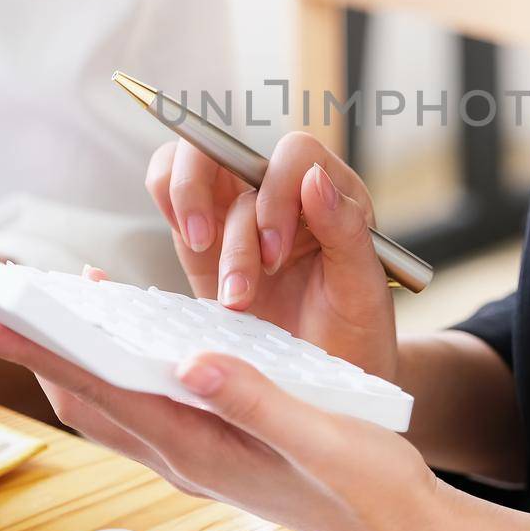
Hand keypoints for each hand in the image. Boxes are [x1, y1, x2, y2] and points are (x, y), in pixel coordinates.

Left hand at [0, 321, 437, 530]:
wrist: (402, 526)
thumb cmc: (367, 485)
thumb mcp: (318, 434)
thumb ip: (253, 398)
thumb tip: (191, 362)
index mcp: (201, 448)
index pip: (99, 390)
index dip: (40, 352)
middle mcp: (186, 455)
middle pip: (87, 397)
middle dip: (39, 350)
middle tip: (0, 303)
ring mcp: (198, 455)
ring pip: (111, 403)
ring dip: (77, 356)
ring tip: (63, 307)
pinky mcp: (216, 446)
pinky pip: (145, 406)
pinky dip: (120, 368)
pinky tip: (135, 343)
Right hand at [147, 132, 396, 379]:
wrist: (324, 382)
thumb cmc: (353, 333)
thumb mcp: (362, 290)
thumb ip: (345, 230)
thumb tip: (313, 177)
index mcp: (333, 193)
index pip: (295, 153)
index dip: (277, 194)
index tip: (276, 253)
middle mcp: (282, 191)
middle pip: (231, 148)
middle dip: (225, 209)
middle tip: (240, 279)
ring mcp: (237, 209)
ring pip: (193, 164)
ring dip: (192, 212)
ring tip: (217, 282)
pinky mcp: (201, 234)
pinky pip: (168, 189)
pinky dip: (167, 203)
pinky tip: (193, 246)